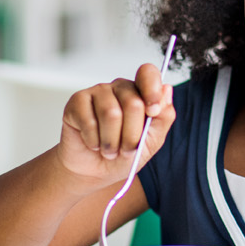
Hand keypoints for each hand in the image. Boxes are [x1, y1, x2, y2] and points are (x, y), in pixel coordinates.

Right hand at [55, 62, 173, 189]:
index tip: (152, 112)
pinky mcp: (77, 101)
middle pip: (133, 103)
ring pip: (111, 113)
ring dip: (112, 142)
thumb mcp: (152, 141)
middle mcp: (119, 88)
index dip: (152, 91)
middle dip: (131, 136)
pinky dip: (94, 141)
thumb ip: (164, 117)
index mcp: (140, 92)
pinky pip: (89, 121)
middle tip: (126, 150)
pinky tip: (93, 144)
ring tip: (109, 151)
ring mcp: (97, 92)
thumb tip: (166, 89)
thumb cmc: (123, 155)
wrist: (95, 172)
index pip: (148, 73)